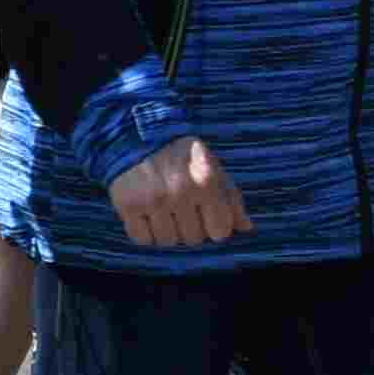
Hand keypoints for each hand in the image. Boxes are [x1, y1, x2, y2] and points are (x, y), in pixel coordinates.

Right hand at [111, 135, 249, 250]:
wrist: (135, 133)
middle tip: (181, 206)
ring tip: (163, 208)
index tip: (206, 212)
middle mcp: (180, 192)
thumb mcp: (211, 166)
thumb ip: (231, 197)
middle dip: (190, 226)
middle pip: (193, 239)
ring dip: (167, 229)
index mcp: (206, 181)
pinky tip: (146, 213)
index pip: (220, 231)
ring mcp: (152, 200)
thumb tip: (246, 228)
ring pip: (168, 241)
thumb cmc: (180, 153)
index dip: (214, 224)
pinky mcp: (127, 205)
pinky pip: (143, 239)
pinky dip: (145, 231)